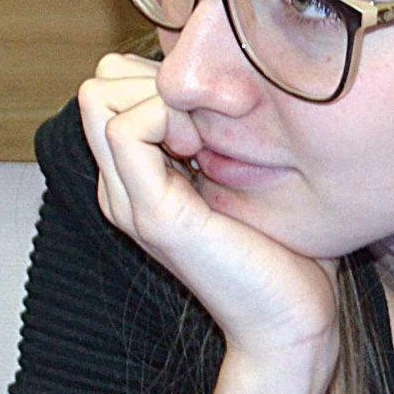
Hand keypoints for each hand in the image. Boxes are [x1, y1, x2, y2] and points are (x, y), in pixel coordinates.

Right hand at [79, 54, 340, 376]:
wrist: (295, 320)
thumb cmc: (287, 248)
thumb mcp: (246, 168)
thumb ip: (221, 129)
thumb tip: (229, 74)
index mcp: (138, 179)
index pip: (112, 86)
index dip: (159, 76)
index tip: (215, 108)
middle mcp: (122, 189)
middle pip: (98, 86)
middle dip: (154, 78)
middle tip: (211, 116)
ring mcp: (129, 202)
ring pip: (99, 97)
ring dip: (160, 94)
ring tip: (208, 134)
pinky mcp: (153, 214)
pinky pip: (126, 129)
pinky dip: (167, 116)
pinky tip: (207, 147)